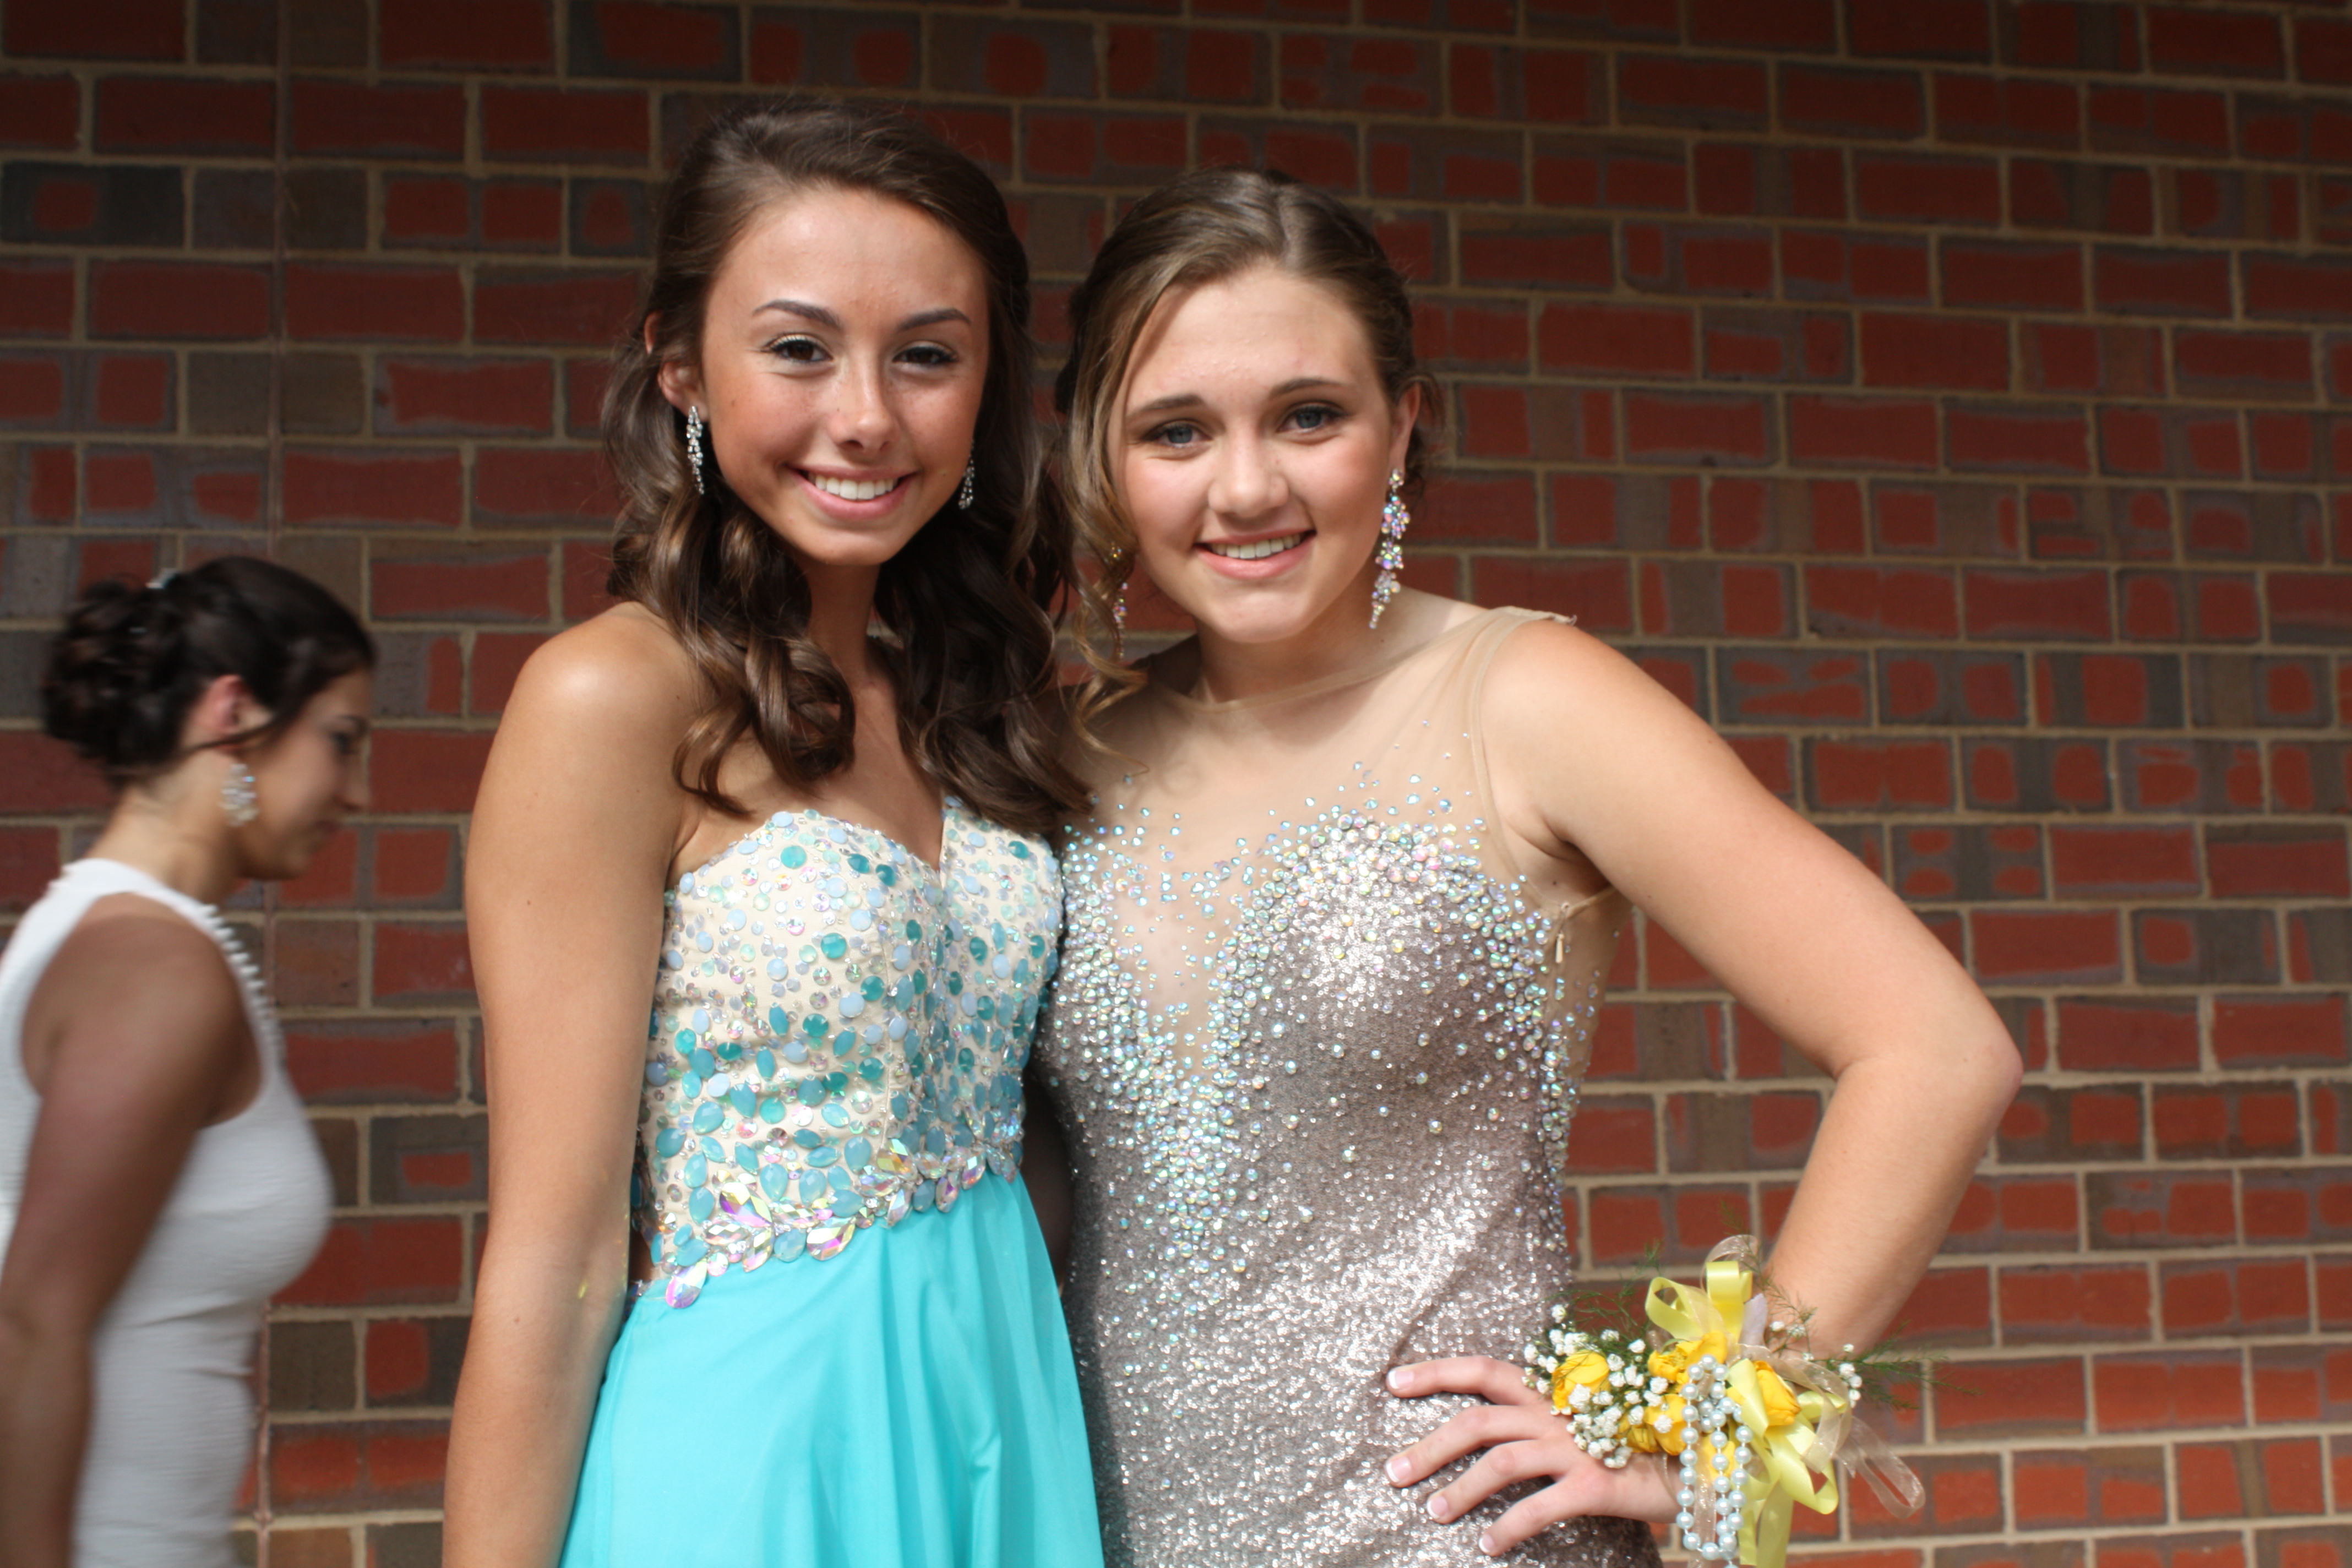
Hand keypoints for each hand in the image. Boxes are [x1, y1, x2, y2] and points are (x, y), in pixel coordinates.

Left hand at [1383, 1356, 1676, 1556]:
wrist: (1696, 1461)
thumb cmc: (1630, 1442)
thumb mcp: (1580, 1421)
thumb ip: (1537, 1421)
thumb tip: (1487, 1438)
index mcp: (1548, 1392)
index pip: (1483, 1370)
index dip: (1436, 1372)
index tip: (1392, 1382)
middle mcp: (1555, 1412)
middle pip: (1477, 1421)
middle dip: (1429, 1445)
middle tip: (1393, 1473)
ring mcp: (1574, 1447)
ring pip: (1500, 1462)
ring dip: (1460, 1489)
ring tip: (1433, 1513)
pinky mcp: (1593, 1484)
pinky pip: (1538, 1507)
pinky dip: (1507, 1527)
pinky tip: (1488, 1546)